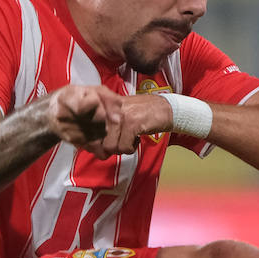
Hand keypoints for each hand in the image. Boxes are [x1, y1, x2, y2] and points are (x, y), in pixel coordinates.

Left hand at [48, 86, 172, 158]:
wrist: (166, 109)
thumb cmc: (144, 113)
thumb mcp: (123, 115)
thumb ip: (109, 127)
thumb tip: (99, 150)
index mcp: (106, 107)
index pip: (92, 131)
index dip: (100, 143)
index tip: (110, 143)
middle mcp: (110, 110)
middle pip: (101, 142)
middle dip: (113, 147)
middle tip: (124, 142)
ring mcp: (120, 117)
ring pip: (111, 147)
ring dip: (123, 148)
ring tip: (131, 138)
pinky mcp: (132, 124)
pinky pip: (124, 147)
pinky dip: (132, 148)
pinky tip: (138, 138)